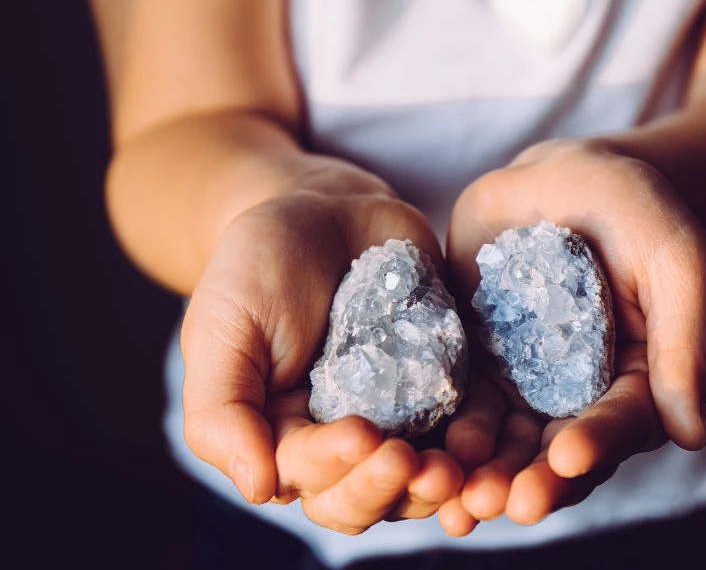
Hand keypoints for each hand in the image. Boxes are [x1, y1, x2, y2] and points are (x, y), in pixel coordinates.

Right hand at [180, 168, 462, 534]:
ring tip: (452, 467)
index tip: (360, 435)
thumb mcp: (224, 328)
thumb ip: (222, 411)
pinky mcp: (443, 384)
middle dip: (386, 488)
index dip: (333, 467)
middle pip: (364, 496)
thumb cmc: (260, 265)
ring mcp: (398, 415)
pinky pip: (464, 427)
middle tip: (411, 461)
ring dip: (434, 483)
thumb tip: (255, 488)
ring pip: (417, 478)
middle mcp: (341, 439)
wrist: (326, 209)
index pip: (307, 477)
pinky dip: (474, 442)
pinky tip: (483, 439)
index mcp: (282, 437)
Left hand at [437, 139, 705, 534]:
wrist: (563, 177)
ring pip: (505, 443)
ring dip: (482, 474)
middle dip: (532, 481)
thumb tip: (692, 434)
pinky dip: (445, 435)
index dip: (597, 444)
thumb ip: (686, 339)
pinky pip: (460, 406)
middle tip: (504, 502)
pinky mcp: (478, 365)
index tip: (569, 456)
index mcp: (639, 381)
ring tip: (458, 497)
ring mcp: (525, 384)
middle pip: (558, 453)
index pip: (622, 424)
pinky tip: (423, 456)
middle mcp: (581, 396)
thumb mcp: (675, 258)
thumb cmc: (634, 208)